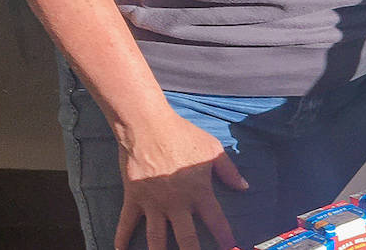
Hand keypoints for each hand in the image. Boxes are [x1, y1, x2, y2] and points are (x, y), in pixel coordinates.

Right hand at [114, 110, 247, 249]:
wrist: (148, 127)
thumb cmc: (183, 135)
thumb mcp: (212, 149)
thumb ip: (229, 171)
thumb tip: (244, 187)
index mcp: (198, 192)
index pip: (215, 220)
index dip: (224, 236)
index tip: (230, 246)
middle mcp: (177, 204)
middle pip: (186, 239)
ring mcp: (153, 204)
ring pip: (156, 239)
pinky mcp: (134, 199)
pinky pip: (127, 224)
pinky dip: (121, 238)